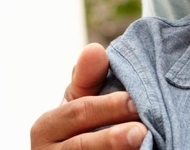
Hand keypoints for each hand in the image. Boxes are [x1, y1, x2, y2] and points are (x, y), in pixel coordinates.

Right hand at [30, 43, 147, 149]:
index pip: (78, 113)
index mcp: (47, 127)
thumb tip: (95, 49)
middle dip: (112, 138)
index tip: (135, 101)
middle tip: (142, 131)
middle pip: (82, 146)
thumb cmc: (81, 126)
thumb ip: (88, 79)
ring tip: (143, 146)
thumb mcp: (80, 102)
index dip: (108, 107)